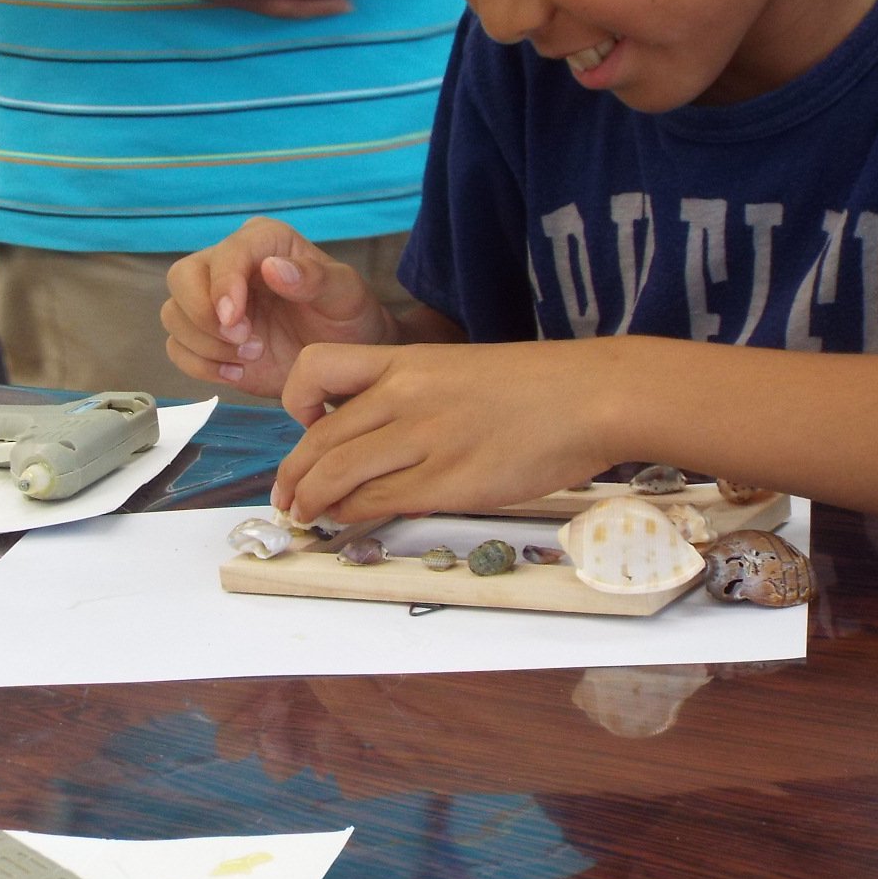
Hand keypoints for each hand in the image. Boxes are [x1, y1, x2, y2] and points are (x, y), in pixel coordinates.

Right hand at [162, 217, 399, 396]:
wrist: (341, 358)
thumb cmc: (347, 316)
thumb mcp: (345, 294)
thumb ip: (315, 278)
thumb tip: (273, 268)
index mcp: (263, 242)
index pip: (226, 253)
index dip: (223, 285)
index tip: (235, 321)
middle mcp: (229, 266)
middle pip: (182, 278)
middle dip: (204, 315)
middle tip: (244, 341)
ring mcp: (212, 303)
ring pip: (173, 314)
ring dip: (206, 344)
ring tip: (252, 357)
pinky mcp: (206, 339)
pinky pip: (177, 348)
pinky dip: (201, 365)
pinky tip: (238, 373)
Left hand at [273, 341, 623, 522]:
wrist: (591, 397)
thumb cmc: (538, 386)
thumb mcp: (461, 371)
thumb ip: (414, 401)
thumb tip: (380, 448)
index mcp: (407, 361)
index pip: (318, 368)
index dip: (295, 400)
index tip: (304, 424)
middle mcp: (405, 397)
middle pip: (319, 438)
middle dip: (293, 474)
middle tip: (286, 494)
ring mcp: (424, 440)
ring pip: (338, 475)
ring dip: (313, 500)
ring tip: (306, 513)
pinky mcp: (447, 482)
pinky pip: (378, 501)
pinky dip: (352, 513)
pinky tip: (349, 517)